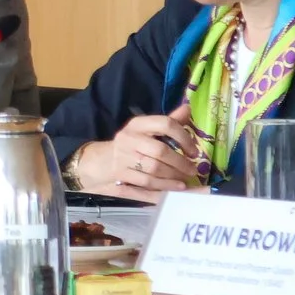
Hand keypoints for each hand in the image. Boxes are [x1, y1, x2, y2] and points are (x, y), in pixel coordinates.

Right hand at [71, 103, 198, 200]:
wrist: (101, 160)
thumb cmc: (132, 144)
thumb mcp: (146, 130)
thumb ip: (168, 121)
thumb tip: (188, 108)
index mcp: (138, 124)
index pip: (165, 124)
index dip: (183, 137)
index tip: (193, 150)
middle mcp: (129, 138)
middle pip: (160, 150)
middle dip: (180, 162)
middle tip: (192, 169)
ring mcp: (123, 157)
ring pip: (155, 169)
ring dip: (174, 176)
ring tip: (186, 179)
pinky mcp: (121, 174)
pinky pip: (147, 182)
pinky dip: (165, 186)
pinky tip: (176, 187)